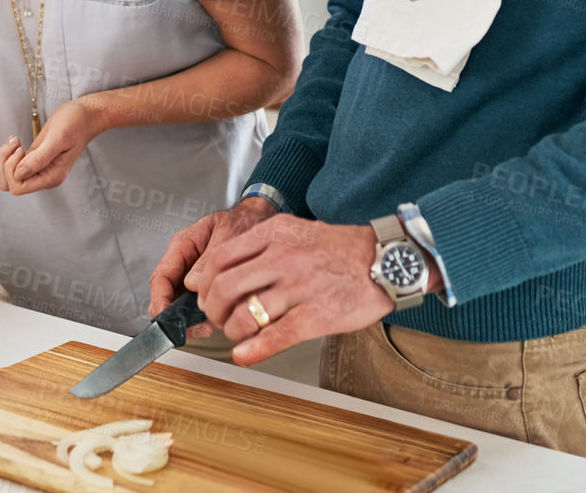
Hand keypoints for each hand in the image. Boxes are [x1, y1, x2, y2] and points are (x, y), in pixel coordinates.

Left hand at [0, 99, 102, 194]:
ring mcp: (38, 169)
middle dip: (6, 164)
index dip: (13, 169)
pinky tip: (16, 141)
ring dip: (4, 159)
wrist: (84, 116)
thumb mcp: (58, 138)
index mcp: (51, 177)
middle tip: (18, 144)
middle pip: (10, 185)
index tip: (23, 149)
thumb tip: (20, 173)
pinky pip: (11, 166)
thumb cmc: (76, 124)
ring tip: (16, 141)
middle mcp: (43, 177)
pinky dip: (7, 153)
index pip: (19, 187)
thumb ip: (40, 158)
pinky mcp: (33, 160)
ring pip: (8, 177)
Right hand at [147, 197, 276, 316]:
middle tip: (190, 328)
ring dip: (190, 319)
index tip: (166, 316)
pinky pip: (197, 306)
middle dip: (175, 315)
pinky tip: (214, 322)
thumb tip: (192, 283)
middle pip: (167, 294)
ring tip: (206, 326)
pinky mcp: (206, 287)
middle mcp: (185, 262)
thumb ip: (210, 259)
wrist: (261, 221)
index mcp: (183, 245)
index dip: (160, 300)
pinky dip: (203, 317)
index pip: (161, 276)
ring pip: (180, 304)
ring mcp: (194, 276)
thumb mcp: (227, 235)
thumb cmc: (243, 222)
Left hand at [191, 216, 392, 366]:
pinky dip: (253, 351)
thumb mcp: (293, 230)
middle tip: (215, 318)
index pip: (219, 259)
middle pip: (224, 288)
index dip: (203, 283)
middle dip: (211, 310)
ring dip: (232, 331)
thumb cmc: (337, 249)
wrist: (384, 259)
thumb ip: (256, 246)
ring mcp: (300, 287)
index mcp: (274, 234)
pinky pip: (275, 337)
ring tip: (236, 335)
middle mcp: (283, 258)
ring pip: (245, 315)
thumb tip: (214, 269)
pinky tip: (244, 356)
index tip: (201, 294)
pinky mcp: (317, 315)